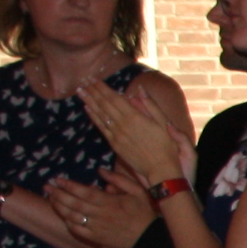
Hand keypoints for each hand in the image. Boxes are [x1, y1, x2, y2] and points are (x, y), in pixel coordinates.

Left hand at [47, 166, 155, 247]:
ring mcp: (97, 228)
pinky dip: (68, 222)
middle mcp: (101, 215)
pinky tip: (63, 215)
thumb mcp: (139, 192)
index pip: (85, 192)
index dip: (69, 185)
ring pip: (72, 216)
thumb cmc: (145, 214)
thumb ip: (119, 179)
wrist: (150, 241)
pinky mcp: (97, 238)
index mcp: (111, 202)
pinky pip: (77, 230)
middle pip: (74, 203)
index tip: (58, 180)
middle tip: (47, 186)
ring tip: (51, 198)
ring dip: (59, 207)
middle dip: (58, 194)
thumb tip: (100, 170)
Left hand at [78, 80, 192, 189]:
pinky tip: (87, 108)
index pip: (114, 98)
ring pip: (99, 114)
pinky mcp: (114, 144)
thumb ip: (151, 105)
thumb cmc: (166, 146)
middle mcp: (122, 124)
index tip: (94, 78)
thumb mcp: (164, 123)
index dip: (102, 87)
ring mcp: (116, 134)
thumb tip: (140, 89)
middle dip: (93, 91)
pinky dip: (93, 117)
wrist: (160, 169)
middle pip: (104, 104)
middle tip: (84, 80)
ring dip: (89, 101)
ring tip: (80, 90)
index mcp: (135, 116)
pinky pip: (101, 127)